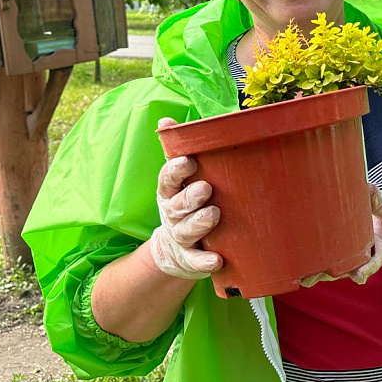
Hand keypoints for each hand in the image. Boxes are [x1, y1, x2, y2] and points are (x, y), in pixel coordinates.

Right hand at [150, 118, 223, 279]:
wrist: (174, 250)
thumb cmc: (185, 203)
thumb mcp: (180, 178)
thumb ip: (178, 150)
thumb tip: (164, 120)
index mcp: (170, 192)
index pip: (168, 179)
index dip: (176, 170)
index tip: (189, 161)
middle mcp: (172, 214)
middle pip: (177, 205)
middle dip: (190, 197)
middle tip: (206, 188)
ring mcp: (180, 237)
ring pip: (186, 230)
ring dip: (199, 223)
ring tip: (214, 214)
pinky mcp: (190, 258)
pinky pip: (196, 261)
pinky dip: (205, 261)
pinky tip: (217, 259)